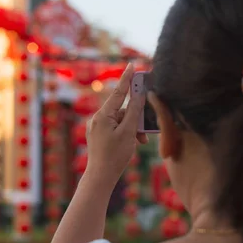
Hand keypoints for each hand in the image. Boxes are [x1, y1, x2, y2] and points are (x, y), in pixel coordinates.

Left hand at [85, 63, 147, 186]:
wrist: (100, 177)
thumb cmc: (115, 156)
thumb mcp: (128, 132)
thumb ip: (134, 112)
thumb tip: (138, 96)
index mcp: (103, 115)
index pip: (118, 93)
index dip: (127, 79)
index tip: (131, 65)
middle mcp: (97, 119)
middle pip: (122, 110)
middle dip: (136, 119)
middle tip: (145, 131)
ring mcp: (97, 128)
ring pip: (120, 121)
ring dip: (133, 129)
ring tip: (140, 142)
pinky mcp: (98, 136)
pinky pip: (115, 128)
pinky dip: (126, 134)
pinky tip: (132, 144)